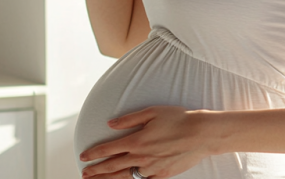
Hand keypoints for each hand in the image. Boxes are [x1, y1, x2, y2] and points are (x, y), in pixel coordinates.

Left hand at [79, 106, 221, 178]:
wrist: (201, 135)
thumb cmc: (178, 119)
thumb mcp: (152, 112)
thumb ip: (129, 119)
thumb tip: (110, 124)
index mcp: (136, 140)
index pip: (108, 149)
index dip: (94, 153)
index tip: (83, 156)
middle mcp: (141, 157)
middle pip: (112, 166)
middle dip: (96, 171)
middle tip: (84, 173)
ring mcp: (151, 168)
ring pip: (125, 177)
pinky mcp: (162, 175)